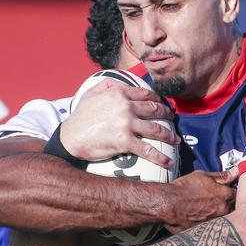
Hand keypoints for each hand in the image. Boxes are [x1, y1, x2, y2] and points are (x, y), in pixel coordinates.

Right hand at [61, 79, 179, 167]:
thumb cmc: (80, 116)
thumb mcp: (92, 93)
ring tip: (176, 140)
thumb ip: (108, 85)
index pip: (146, 94)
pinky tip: (168, 162)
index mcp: (119, 93)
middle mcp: (126, 106)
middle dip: (167, 115)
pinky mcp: (125, 141)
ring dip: (169, 136)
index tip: (164, 105)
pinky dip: (160, 157)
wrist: (70, 137)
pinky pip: (148, 149)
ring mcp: (126, 123)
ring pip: (156, 129)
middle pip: (155, 110)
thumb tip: (121, 82)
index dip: (159, 99)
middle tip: (173, 120)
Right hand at [166, 169, 237, 231]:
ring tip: (207, 209)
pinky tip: (201, 217)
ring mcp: (215, 222)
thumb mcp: (202, 176)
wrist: (167, 205)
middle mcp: (223, 210)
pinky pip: (214, 227)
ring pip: (225, 218)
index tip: (228, 190)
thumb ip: (221, 176)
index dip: (233, 192)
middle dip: (229, 205)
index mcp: (224, 195)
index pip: (238, 194)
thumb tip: (236, 172)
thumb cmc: (183, 188)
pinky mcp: (206, 231)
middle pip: (234, 208)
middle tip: (217, 201)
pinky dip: (211, 223)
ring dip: (220, 214)